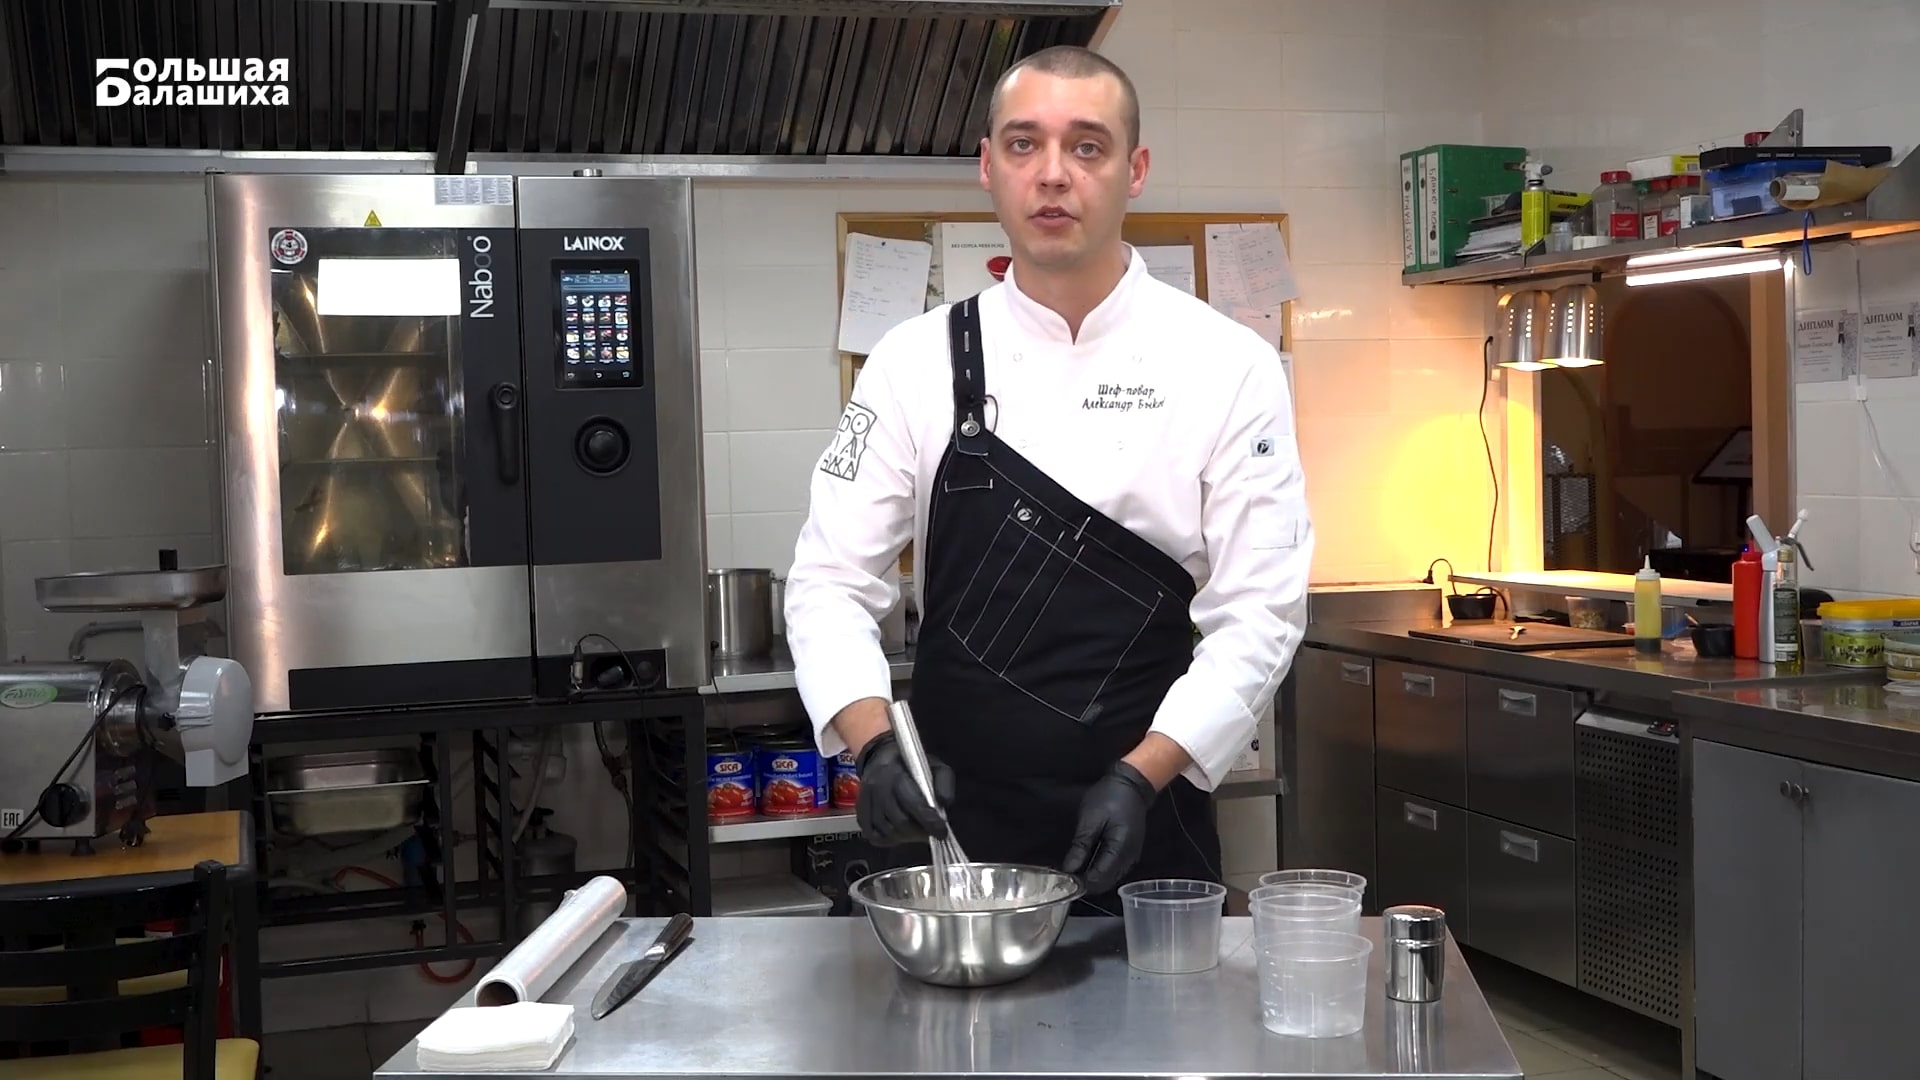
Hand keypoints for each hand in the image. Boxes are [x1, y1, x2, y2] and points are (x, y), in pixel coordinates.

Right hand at [853, 730, 953, 846]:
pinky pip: (873, 835)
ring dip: (905, 837)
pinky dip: (888, 839)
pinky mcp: (860, 812)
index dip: (929, 821)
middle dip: (918, 832)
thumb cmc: (911, 765)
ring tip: (916, 831)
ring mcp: (866, 801)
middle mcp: (878, 787)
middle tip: (929, 832)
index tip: (942, 832)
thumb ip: (944, 783)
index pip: (914, 803)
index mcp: (897, 774)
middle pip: (899, 821)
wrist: (880, 757)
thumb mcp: (935, 766)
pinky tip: (899, 833)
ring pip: (887, 831)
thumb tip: (945, 804)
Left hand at [1062, 760, 1157, 893]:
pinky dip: (1101, 870)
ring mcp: (1132, 857)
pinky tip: (1089, 863)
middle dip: (1087, 883)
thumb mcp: (1090, 819)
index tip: (1063, 879)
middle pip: (1106, 882)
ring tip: (1075, 870)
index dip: (1081, 883)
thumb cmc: (1110, 797)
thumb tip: (1069, 870)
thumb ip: (1080, 847)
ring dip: (1094, 878)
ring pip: (1111, 878)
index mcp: (1120, 850)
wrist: (1132, 785)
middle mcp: (1129, 859)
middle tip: (1067, 875)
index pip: (1099, 878)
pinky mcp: (1130, 852)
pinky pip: (1115, 869)